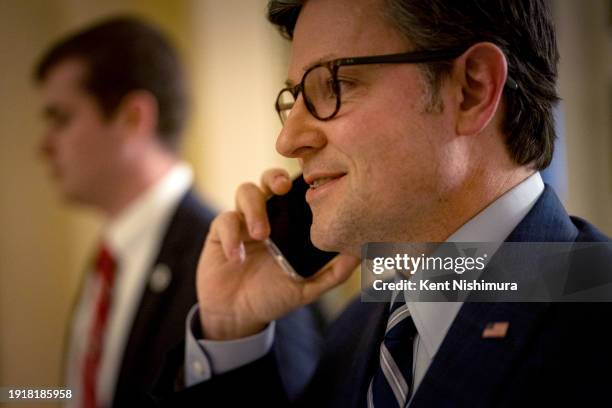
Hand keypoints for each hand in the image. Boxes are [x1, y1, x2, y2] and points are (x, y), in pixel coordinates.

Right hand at [196, 169, 359, 339]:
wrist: (238, 316)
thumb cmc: (274, 296)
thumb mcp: (308, 287)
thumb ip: (334, 273)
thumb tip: (361, 254)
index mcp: (289, 222)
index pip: (297, 190)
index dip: (302, 179)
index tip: (313, 182)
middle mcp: (267, 215)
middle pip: (269, 179)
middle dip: (275, 177)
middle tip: (283, 189)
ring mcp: (243, 221)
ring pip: (246, 191)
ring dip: (254, 208)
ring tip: (261, 235)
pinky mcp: (220, 232)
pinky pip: (225, 220)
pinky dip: (232, 236)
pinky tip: (238, 257)